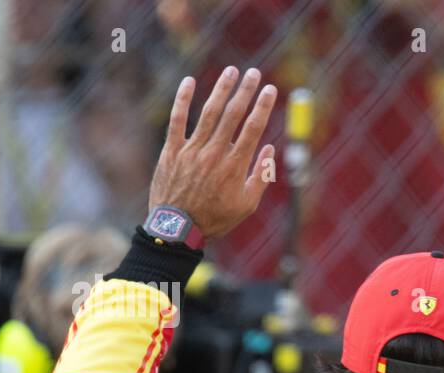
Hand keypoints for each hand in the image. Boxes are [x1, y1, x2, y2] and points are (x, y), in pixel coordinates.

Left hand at [149, 66, 276, 239]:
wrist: (177, 229)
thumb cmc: (216, 218)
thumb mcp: (247, 205)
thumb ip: (261, 176)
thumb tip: (269, 148)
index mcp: (235, 167)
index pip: (253, 129)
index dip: (263, 107)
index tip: (271, 90)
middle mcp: (214, 153)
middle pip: (233, 115)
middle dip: (245, 91)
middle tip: (254, 73)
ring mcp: (191, 150)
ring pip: (208, 113)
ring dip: (221, 89)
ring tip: (231, 72)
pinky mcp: (172, 150)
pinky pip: (177, 120)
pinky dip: (183, 99)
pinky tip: (190, 82)